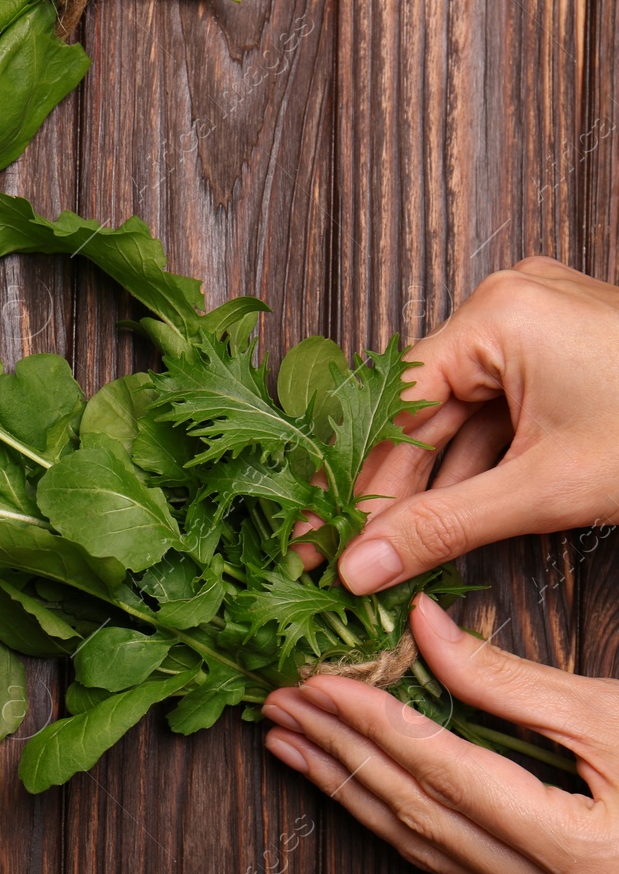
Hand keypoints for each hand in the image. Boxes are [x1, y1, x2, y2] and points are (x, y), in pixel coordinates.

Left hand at [261, 595, 618, 873]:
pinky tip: (353, 788)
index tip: (314, 683)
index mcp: (582, 850)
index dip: (372, 725)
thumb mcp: (616, 715)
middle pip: (418, 815)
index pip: (444, 776)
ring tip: (289, 744)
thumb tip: (421, 630)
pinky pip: (452, 865)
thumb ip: (511, 681)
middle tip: (276, 706)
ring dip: (350, 790)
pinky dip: (395, 820)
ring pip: (423, 847)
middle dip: (340, 754)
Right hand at [336, 257, 618, 595]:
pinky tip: (446, 522)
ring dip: (430, 487)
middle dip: (389, 492)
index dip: (350, 480)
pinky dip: (476, 469)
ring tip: (390, 553)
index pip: (391, 404)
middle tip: (346, 557)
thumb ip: (442, 529)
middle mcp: (507, 306)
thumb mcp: (546, 491)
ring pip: (458, 419)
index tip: (313, 537)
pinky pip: (496, 414)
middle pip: (421, 412)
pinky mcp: (561, 356)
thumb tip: (362, 568)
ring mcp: (537, 327)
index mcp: (495, 315)